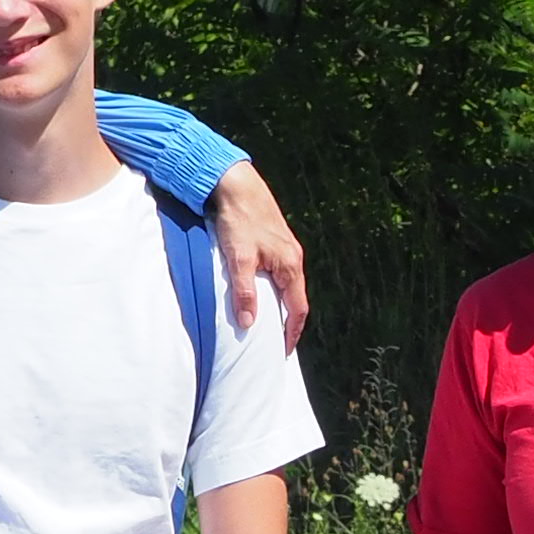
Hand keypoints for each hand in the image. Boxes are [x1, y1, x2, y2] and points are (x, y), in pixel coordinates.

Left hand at [208, 159, 311, 345]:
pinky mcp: (275, 239)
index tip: (284, 350)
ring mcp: (285, 247)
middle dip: (287, 320)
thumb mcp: (238, 259)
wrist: (236, 183)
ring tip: (267, 319)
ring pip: (287, 284)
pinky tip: (260, 289)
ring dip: (279, 302)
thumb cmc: (238, 219)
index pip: (297, 309)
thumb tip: (248, 323)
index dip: (292, 332)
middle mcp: (293, 257)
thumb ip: (245, 292)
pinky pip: (279, 271)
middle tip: (275, 340)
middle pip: (295, 297)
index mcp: (290, 265)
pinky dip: (273, 287)